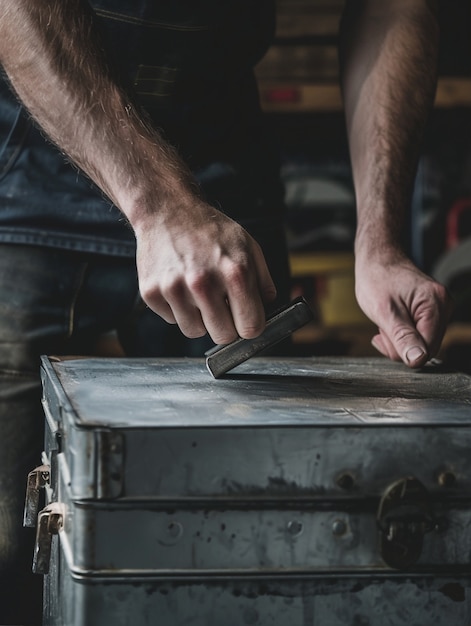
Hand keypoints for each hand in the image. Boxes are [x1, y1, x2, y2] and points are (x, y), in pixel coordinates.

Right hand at [134, 199, 276, 344]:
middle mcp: (203, 283)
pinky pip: (172, 320)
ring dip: (199, 318)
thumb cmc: (209, 230)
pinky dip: (177, 309)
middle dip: (225, 325)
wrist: (168, 210)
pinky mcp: (151, 292)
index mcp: (235, 272)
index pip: (250, 327)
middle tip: (220, 306)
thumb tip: (266, 310)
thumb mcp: (249, 247)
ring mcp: (174, 288)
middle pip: (223, 335)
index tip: (245, 320)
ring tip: (198, 292)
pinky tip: (179, 285)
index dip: (250, 326)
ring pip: (194, 331)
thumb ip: (263, 282)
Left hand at [355, 250, 452, 366]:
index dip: (404, 350)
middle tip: (383, 328)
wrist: (377, 260)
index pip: (428, 348)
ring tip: (387, 321)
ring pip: (421, 344)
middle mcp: (443, 306)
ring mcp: (439, 309)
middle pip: (426, 348)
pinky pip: (419, 335)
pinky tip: (392, 322)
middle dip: (400, 345)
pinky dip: (401, 334)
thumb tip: (418, 360)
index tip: (383, 336)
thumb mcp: (384, 312)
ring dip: (398, 340)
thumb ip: (402, 337)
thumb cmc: (377, 279)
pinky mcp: (431, 313)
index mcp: (435, 304)